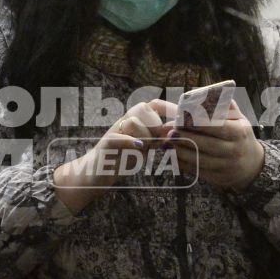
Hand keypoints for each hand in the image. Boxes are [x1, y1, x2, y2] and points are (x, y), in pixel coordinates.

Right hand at [53, 100, 171, 212]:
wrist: (95, 173)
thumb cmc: (121, 159)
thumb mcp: (144, 148)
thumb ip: (159, 139)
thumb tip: (179, 132)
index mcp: (135, 120)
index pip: (154, 104)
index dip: (170, 108)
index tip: (184, 118)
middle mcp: (124, 122)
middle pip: (143, 108)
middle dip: (157, 123)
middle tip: (162, 140)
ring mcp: (114, 132)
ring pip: (132, 122)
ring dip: (146, 134)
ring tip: (150, 147)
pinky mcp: (105, 145)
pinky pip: (117, 137)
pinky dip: (129, 140)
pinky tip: (140, 146)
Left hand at [161, 104, 265, 190]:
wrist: (252, 164)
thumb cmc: (239, 134)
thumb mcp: (237, 118)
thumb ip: (222, 105)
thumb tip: (201, 95)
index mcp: (239, 132)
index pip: (217, 127)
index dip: (198, 123)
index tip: (182, 119)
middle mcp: (234, 150)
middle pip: (205, 144)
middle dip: (185, 138)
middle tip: (169, 131)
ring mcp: (226, 166)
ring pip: (198, 160)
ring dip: (180, 151)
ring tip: (167, 142)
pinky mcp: (218, 178)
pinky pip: (196, 171)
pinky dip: (182, 163)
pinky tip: (173, 154)